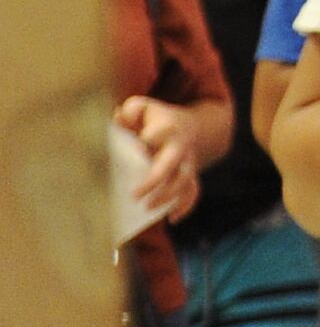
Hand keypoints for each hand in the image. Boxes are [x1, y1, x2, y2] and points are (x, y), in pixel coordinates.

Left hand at [113, 95, 200, 225]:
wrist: (187, 125)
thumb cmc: (154, 118)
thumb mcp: (140, 107)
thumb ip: (129, 111)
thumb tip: (120, 120)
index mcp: (168, 128)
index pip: (160, 134)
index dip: (150, 141)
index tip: (139, 149)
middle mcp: (181, 147)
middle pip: (172, 164)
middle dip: (156, 180)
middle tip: (135, 196)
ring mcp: (187, 162)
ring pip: (184, 182)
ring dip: (168, 197)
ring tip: (147, 209)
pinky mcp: (190, 175)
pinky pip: (193, 191)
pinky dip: (186, 206)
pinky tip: (172, 219)